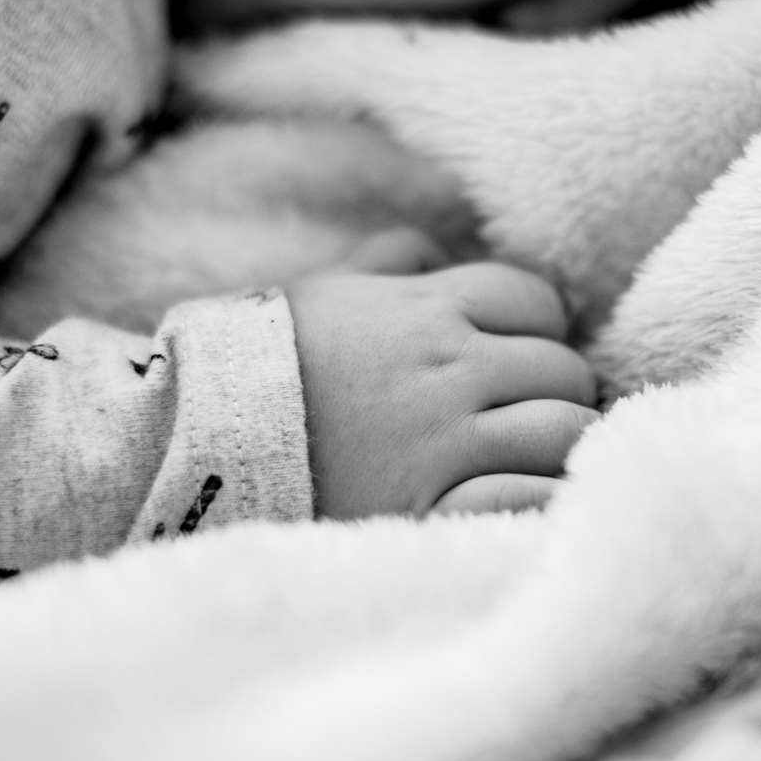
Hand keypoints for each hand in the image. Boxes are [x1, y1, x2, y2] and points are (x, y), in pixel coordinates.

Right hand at [286, 263, 598, 518]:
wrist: (195, 447)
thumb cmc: (261, 366)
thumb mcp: (320, 290)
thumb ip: (387, 260)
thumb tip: (436, 251)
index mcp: (425, 310)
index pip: (536, 300)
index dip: (537, 326)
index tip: (517, 354)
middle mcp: (448, 370)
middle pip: (563, 368)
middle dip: (556, 388)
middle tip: (530, 412)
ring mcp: (447, 443)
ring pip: (566, 432)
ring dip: (564, 444)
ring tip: (540, 459)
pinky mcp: (436, 509)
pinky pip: (534, 498)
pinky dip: (548, 498)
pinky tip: (539, 503)